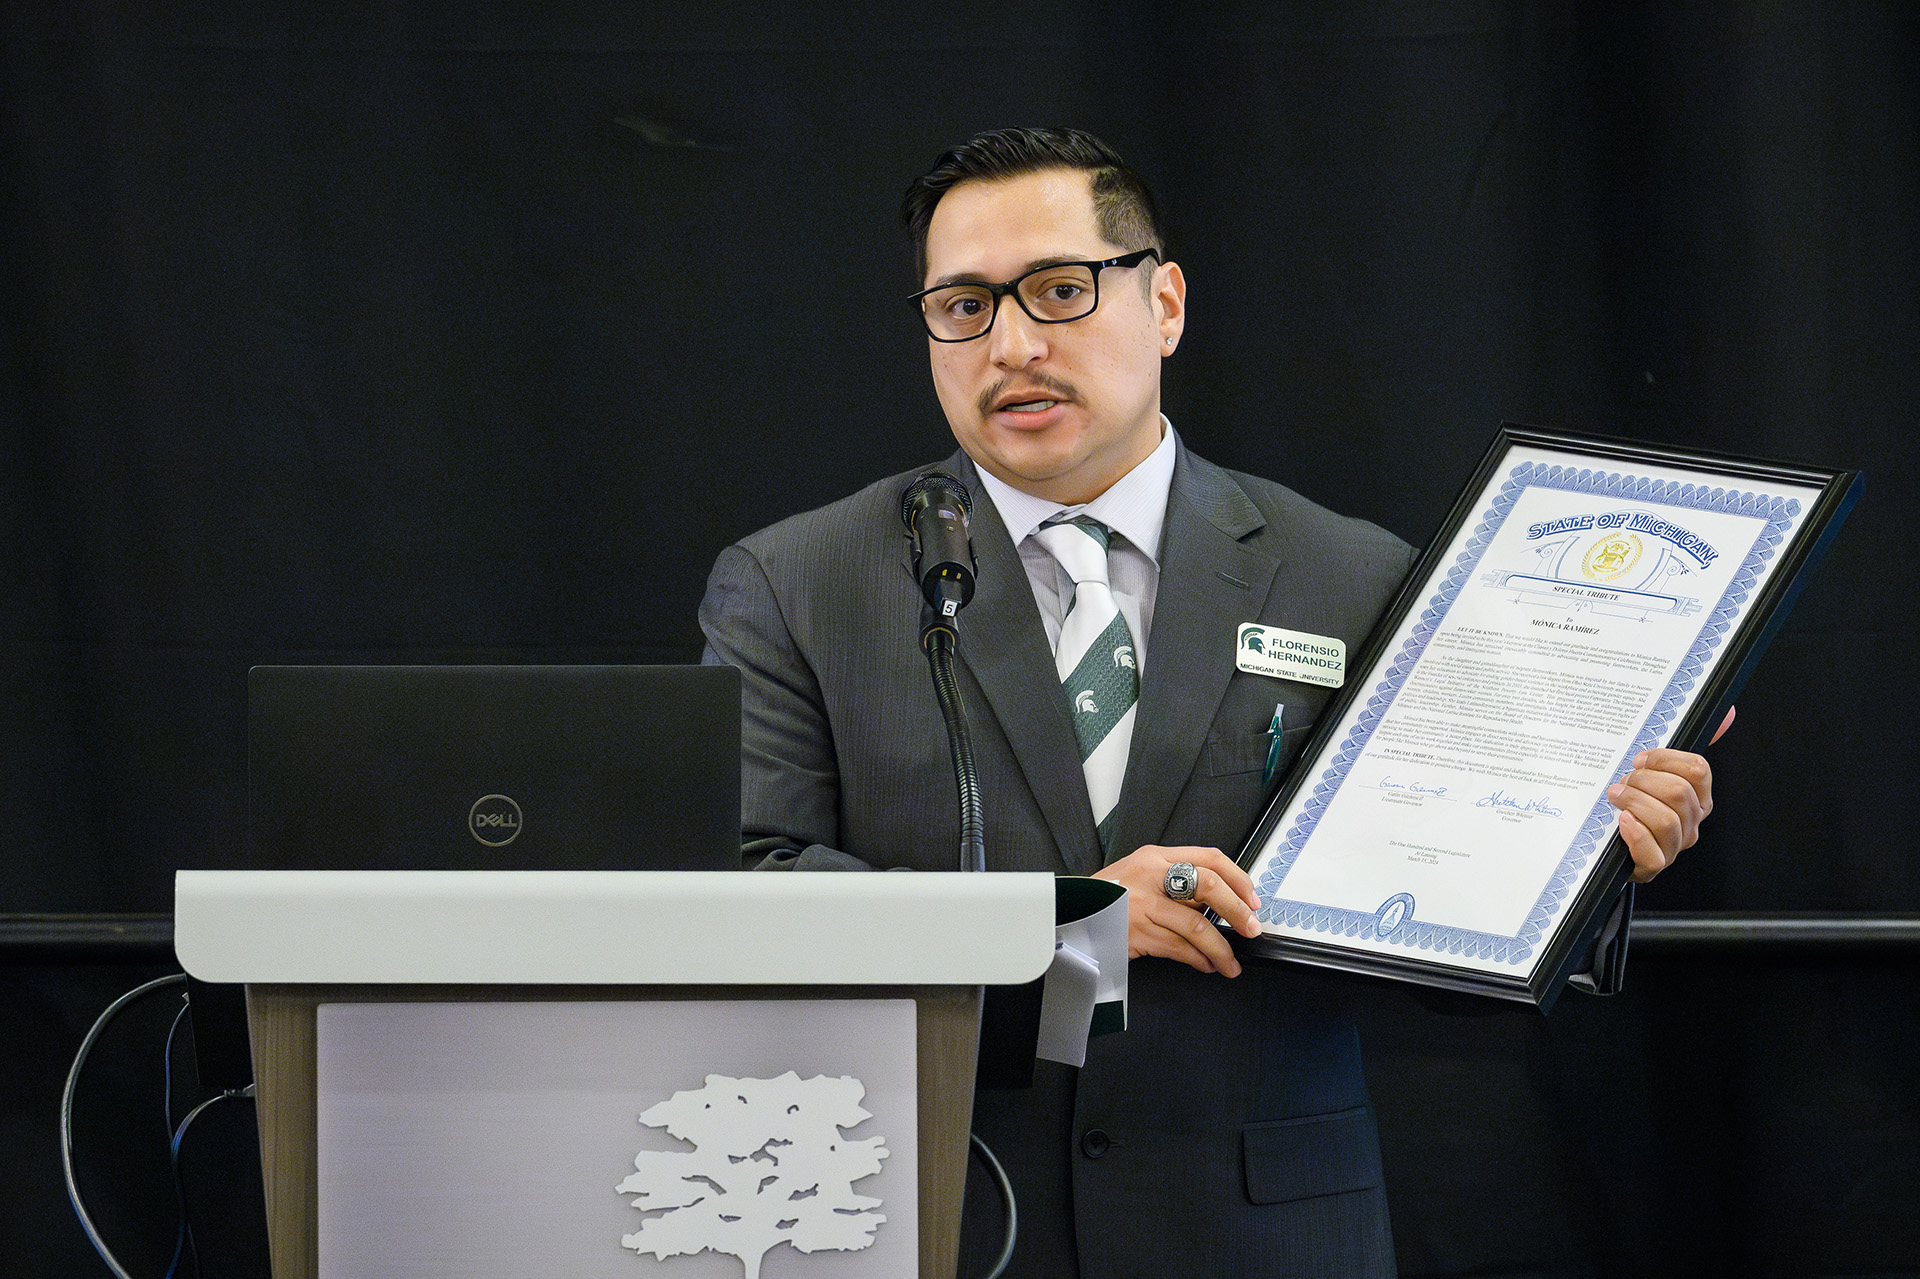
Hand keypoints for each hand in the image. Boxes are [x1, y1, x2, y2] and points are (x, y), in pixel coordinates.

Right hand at [1092, 845, 1261, 976]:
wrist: (1071, 915)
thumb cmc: (1109, 897)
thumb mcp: (1141, 875)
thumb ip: (1176, 882)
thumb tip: (1220, 903)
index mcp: (1156, 857)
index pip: (1209, 858)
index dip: (1238, 878)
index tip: (1252, 898)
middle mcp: (1151, 876)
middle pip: (1207, 886)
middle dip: (1237, 910)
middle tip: (1251, 928)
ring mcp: (1142, 905)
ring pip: (1196, 926)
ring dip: (1221, 949)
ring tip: (1230, 962)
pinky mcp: (1136, 933)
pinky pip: (1178, 948)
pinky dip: (1198, 959)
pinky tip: (1206, 964)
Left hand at [1605, 706, 1729, 881]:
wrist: (1611, 842)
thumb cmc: (1635, 802)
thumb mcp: (1654, 772)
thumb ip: (1684, 745)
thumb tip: (1727, 712)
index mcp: (1698, 797)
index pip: (1697, 770)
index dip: (1665, 759)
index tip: (1639, 759)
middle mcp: (1692, 822)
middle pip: (1679, 792)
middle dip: (1644, 781)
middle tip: (1624, 780)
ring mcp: (1674, 846)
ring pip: (1666, 820)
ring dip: (1635, 802)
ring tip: (1616, 796)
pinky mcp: (1652, 866)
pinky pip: (1653, 854)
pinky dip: (1635, 834)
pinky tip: (1623, 822)